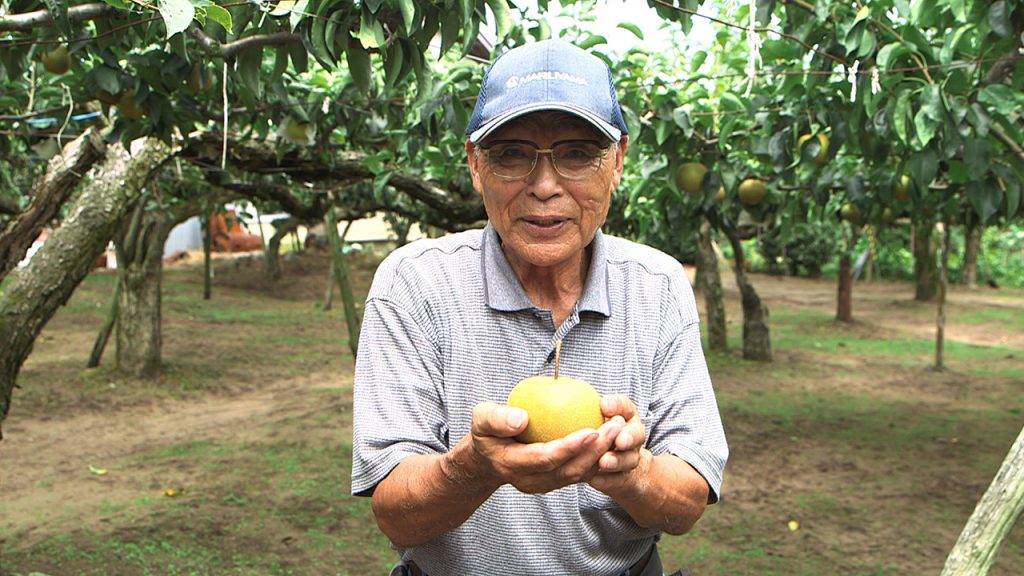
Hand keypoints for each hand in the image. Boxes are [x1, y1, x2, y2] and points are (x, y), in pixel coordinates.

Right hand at [464, 402, 622, 493]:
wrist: (486, 460)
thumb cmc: (486, 433)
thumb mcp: (481, 419)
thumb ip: (497, 419)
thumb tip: (521, 418)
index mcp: (512, 465)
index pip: (545, 458)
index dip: (569, 447)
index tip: (591, 431)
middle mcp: (530, 480)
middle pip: (568, 469)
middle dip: (595, 450)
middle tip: (614, 426)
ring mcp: (544, 484)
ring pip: (578, 474)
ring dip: (601, 454)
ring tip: (618, 429)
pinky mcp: (554, 481)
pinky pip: (579, 473)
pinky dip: (597, 458)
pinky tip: (610, 437)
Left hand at [589, 394, 647, 493]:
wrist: (620, 463)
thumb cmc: (596, 431)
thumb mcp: (592, 417)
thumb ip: (582, 409)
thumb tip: (545, 398)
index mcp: (625, 416)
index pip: (625, 406)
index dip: (618, 406)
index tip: (605, 406)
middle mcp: (632, 435)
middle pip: (637, 434)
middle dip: (629, 436)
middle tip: (619, 439)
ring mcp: (630, 458)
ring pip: (629, 460)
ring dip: (618, 461)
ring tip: (604, 462)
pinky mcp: (624, 479)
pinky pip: (619, 481)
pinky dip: (609, 481)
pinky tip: (596, 480)